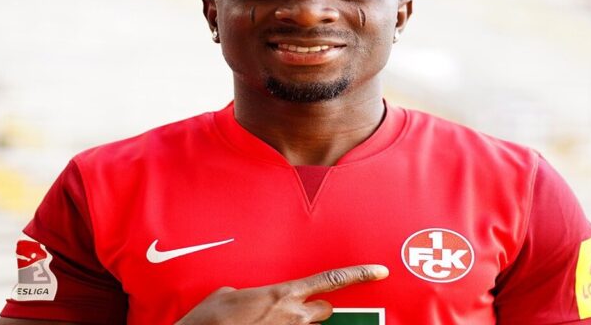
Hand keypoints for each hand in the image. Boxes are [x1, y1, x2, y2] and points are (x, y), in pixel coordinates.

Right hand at [174, 264, 388, 324]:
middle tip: (291, 313)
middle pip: (324, 310)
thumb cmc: (209, 319)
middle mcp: (293, 315)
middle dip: (314, 311)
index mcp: (283, 293)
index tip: (381, 271)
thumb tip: (254, 299)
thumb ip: (253, 293)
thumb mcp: (229, 294)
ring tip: (267, 323)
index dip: (360, 275)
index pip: (331, 280)